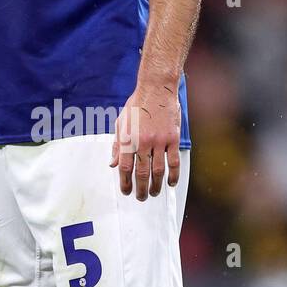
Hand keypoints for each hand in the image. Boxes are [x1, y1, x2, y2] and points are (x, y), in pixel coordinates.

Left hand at [111, 83, 181, 199]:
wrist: (156, 88)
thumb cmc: (137, 105)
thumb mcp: (121, 123)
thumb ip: (117, 145)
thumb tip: (113, 164)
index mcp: (128, 139)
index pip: (126, 167)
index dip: (125, 183)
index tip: (126, 192)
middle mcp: (143, 142)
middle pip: (142, 173)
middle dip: (141, 189)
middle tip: (141, 198)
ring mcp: (159, 141)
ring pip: (158, 170)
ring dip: (156, 185)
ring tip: (155, 193)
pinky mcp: (173, 138)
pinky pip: (174, 161)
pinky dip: (173, 175)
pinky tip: (170, 183)